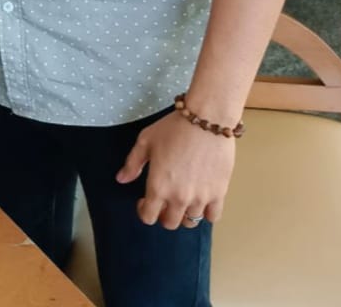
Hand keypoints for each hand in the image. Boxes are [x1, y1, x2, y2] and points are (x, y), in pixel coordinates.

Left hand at [116, 111, 234, 228]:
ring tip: (184, 199)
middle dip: (164, 214)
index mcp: (158, 187)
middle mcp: (178, 198)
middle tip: (165, 200)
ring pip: (190, 221)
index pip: (148, 217)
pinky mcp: (219, 192)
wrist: (206, 117)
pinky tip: (203, 200)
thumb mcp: (146, 140)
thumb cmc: (174, 127)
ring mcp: (200, 198)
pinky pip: (213, 216)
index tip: (145, 200)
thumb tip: (121, 179)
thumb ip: (132, 163)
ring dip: (184, 213)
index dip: (144, 211)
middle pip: (170, 223)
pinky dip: (207, 212)